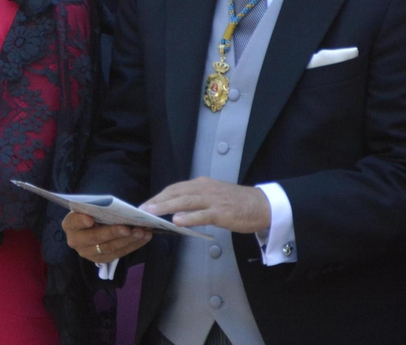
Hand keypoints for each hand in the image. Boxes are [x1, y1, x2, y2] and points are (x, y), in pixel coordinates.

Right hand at [63, 210, 150, 263]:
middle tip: (128, 228)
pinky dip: (133, 245)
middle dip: (113, 232)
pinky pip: (119, 254)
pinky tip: (144, 237)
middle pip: (95, 238)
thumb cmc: (91, 213)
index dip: (81, 221)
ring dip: (128, 240)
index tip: (90, 219)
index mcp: (69, 225)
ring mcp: (89, 253)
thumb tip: (115, 208)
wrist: (90, 228)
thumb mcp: (89, 208)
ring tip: (142, 231)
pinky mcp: (101, 260)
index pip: (73, 222)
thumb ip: (95, 208)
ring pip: (110, 247)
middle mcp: (76, 241)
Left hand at [141, 177, 270, 232]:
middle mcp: (204, 189)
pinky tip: (177, 221)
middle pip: (176, 192)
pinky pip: (202, 215)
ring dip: (166, 206)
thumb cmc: (238, 203)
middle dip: (157, 200)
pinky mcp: (222, 212)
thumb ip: (196, 200)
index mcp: (201, 184)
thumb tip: (176, 210)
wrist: (263, 205)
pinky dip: (189, 217)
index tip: (146, 203)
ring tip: (151, 212)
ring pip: (185, 201)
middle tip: (142, 209)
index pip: (175, 188)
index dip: (159, 196)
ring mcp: (213, 200)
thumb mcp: (214, 195)